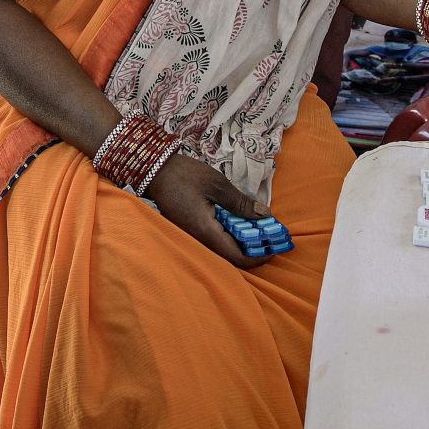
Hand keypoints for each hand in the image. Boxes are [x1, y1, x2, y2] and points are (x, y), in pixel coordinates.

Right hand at [146, 151, 269, 268]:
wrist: (154, 170)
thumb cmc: (185, 175)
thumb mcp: (217, 184)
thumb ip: (240, 203)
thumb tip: (264, 216)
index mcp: (206, 232)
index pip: (237, 258)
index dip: (259, 256)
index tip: (274, 246)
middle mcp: (199, 240)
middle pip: (232, 257)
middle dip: (254, 250)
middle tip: (270, 235)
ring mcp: (193, 237)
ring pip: (223, 250)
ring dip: (243, 242)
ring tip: (259, 227)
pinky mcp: (191, 230)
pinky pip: (215, 240)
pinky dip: (231, 235)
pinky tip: (240, 221)